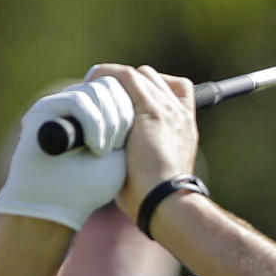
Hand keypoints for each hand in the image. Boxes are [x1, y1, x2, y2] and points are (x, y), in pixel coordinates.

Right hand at [0, 75, 133, 229]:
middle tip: (120, 145)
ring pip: (98, 90)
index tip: (131, 141)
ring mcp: (61, 104)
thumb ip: (131, 123)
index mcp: (100, 111)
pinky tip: (96, 147)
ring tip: (105, 150)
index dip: (133, 110)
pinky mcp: (44, 109)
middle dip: (123, 114)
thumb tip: (139, 96)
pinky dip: (93, 123)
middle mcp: (80, 103)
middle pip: (113, 84)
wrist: (61, 205)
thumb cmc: (93, 185)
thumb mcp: (123, 151)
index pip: (125, 87)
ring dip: (109, 123)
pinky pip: (77, 100)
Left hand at [81, 64, 197, 216]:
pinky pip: (127, 77)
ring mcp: (167, 110)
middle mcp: (180, 114)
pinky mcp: (151, 110)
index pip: (176, 91)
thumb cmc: (153, 196)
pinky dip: (107, 75)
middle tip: (105, 98)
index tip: (128, 102)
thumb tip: (114, 156)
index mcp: (185, 128)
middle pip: (155, 79)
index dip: (151, 91)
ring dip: (117, 79)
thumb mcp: (151, 171)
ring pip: (141, 75)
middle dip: (130, 84)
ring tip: (95, 89)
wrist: (164, 201)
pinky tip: (91, 81)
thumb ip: (139, 154)